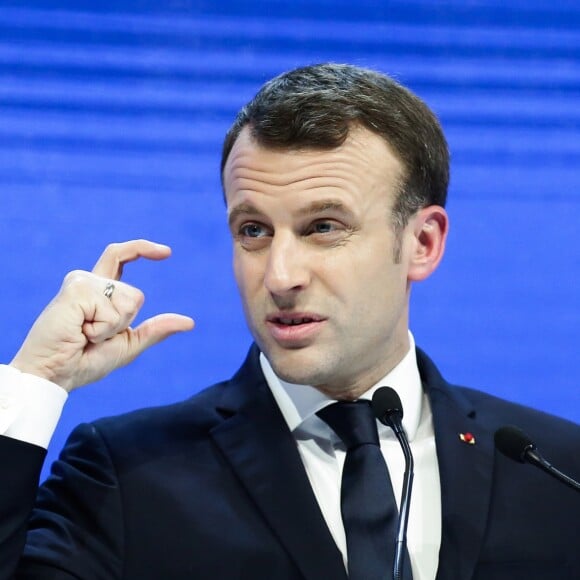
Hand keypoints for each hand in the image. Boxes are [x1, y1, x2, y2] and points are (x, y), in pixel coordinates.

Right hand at [10, 240, 193, 391]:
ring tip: (84, 333)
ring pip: (129, 300)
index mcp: (99, 290)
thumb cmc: (85, 361)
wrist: (55, 374)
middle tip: (94, 336)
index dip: (143, 249)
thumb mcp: (128, 344)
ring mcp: (82, 282)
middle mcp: (89, 281)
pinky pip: (113, 309)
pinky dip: (103, 328)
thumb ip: (155, 329)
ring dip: (112, 326)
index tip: (168, 252)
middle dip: (125, 323)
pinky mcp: (76, 289)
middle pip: (135, 294)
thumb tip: (190, 322)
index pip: (121, 257)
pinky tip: (80, 331)